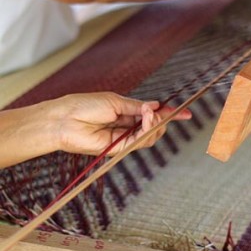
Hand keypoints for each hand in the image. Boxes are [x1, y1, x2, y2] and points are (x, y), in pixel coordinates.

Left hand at [47, 92, 190, 155]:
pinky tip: (145, 118)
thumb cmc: (85, 106)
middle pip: (155, 127)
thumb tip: (155, 106)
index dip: (169, 114)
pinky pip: (140, 142)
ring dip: (155, 124)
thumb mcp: (115, 101)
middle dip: (163, 119)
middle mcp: (127, 127)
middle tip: (161, 111)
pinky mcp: (119, 149)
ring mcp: (124, 138)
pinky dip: (147, 130)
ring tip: (149, 114)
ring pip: (150, 136)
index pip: (152, 115)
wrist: (65, 119)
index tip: (185, 112)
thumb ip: (136, 106)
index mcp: (126, 113)